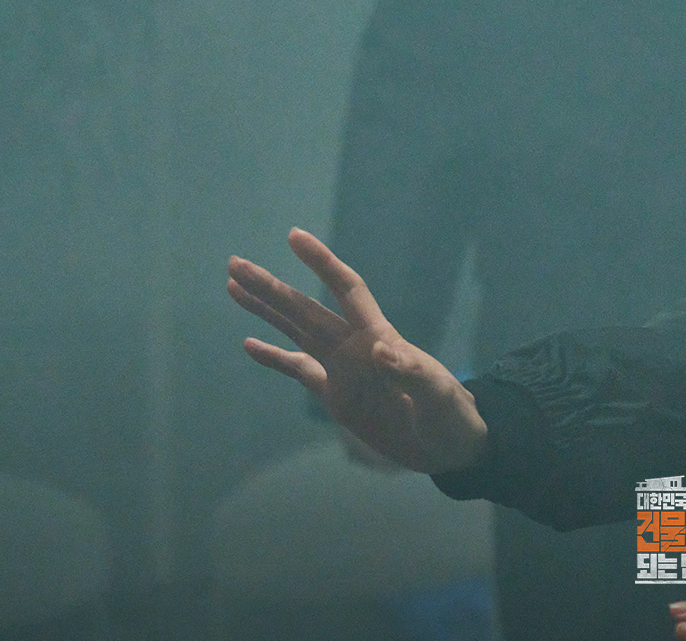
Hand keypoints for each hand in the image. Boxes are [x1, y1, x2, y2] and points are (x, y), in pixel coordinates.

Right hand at [228, 227, 488, 473]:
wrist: (451, 448)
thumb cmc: (452, 418)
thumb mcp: (438, 396)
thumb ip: (411, 373)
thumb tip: (381, 350)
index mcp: (379, 337)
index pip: (347, 289)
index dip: (322, 263)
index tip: (294, 237)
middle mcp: (355, 346)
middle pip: (305, 307)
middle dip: (271, 286)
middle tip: (235, 263)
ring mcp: (344, 370)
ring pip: (295, 330)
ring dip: (266, 310)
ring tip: (233, 287)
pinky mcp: (338, 397)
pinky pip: (299, 370)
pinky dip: (274, 358)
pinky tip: (249, 345)